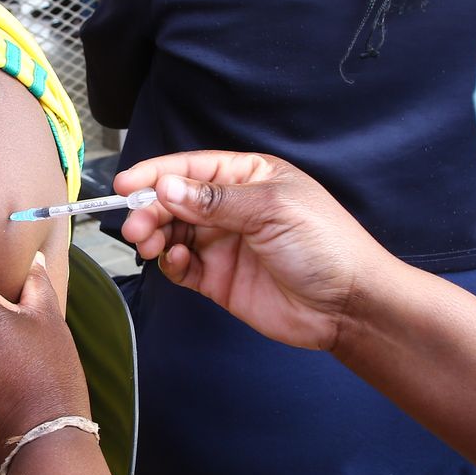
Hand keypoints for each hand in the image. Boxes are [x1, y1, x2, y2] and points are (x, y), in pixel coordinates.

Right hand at [117, 151, 399, 352]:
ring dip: (155, 236)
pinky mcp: (219, 279)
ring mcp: (224, 244)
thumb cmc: (325, 245)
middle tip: (136, 224)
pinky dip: (170, 264)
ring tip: (148, 244)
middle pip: (175, 201)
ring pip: (173, 233)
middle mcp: (232, 208)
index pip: (192, 169)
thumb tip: (167, 187)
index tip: (126, 185)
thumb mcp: (272, 210)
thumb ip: (215, 201)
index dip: (157, 174)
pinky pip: (182, 267)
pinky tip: (175, 264)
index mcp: (248, 177)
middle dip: (151, 209)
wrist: (348, 305)